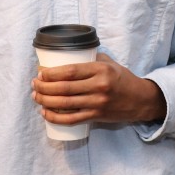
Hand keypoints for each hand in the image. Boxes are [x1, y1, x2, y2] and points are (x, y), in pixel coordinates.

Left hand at [32, 53, 166, 125]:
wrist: (140, 99)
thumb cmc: (122, 79)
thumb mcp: (110, 63)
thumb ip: (91, 58)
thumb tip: (68, 55)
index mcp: (100, 70)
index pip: (70, 71)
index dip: (51, 74)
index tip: (41, 73)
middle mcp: (98, 87)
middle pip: (64, 88)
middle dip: (44, 87)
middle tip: (34, 85)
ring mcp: (97, 103)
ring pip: (64, 104)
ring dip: (45, 101)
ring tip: (36, 97)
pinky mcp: (96, 116)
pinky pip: (71, 119)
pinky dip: (55, 117)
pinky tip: (45, 113)